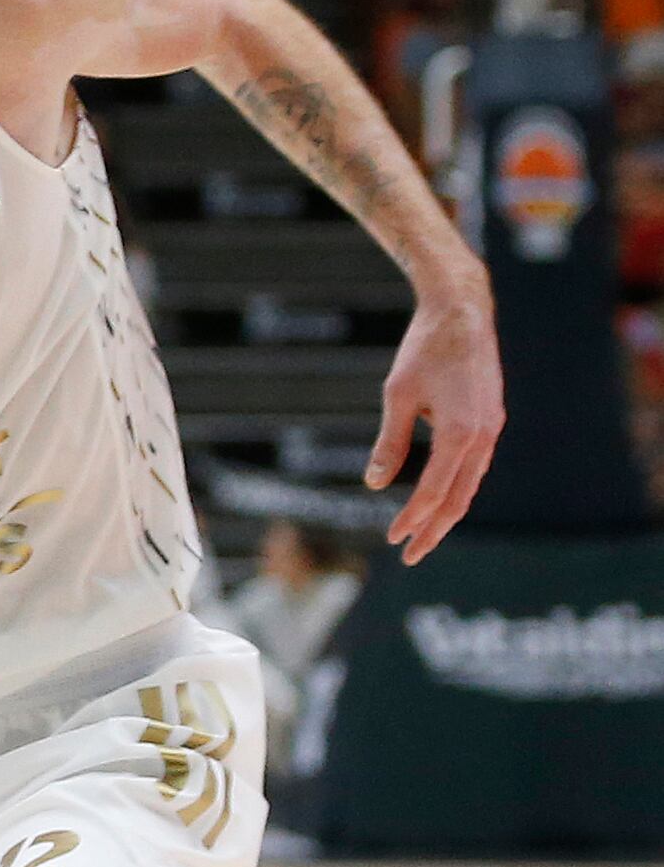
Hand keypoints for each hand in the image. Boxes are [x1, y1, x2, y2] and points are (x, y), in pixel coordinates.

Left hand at [369, 285, 503, 563]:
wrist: (462, 311)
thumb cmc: (425, 349)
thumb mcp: (398, 395)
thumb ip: (390, 442)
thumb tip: (374, 485)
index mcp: (461, 431)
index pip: (435, 490)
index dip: (413, 518)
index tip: (393, 539)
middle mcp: (484, 433)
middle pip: (460, 497)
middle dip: (434, 528)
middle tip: (410, 556)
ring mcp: (492, 427)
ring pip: (471, 483)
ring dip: (447, 512)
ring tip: (423, 536)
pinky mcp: (491, 418)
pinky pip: (475, 465)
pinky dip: (458, 487)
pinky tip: (440, 499)